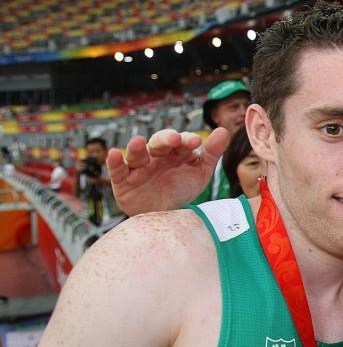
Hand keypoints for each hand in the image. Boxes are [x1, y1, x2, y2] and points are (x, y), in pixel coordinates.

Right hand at [107, 127, 229, 215]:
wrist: (163, 216)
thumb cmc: (180, 189)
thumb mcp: (199, 173)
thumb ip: (211, 153)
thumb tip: (224, 131)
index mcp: (175, 153)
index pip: (181, 142)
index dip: (187, 141)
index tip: (196, 142)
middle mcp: (156, 156)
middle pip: (159, 144)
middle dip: (166, 140)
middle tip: (174, 139)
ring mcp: (139, 167)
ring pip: (137, 154)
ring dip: (137, 148)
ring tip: (139, 141)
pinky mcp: (123, 180)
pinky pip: (118, 169)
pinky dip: (114, 162)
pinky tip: (114, 154)